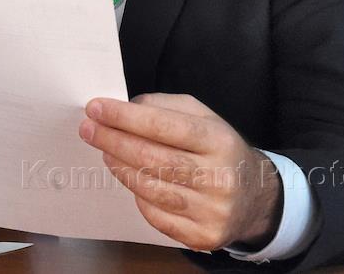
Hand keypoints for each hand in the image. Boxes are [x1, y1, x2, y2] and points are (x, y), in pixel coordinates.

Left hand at [79, 93, 282, 250]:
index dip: (125, 117)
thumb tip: (126, 107)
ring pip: (149, 188)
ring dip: (118, 166)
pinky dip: (137, 195)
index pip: (163, 126)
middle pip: (151, 158)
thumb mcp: (202, 116)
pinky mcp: (202, 237)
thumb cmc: (218, 149)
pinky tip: (130, 178)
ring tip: (104, 150)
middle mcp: (219, 178)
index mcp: (220, 141)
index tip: (96, 108)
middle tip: (88, 128)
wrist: (255, 196)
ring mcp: (211, 211)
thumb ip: (164, 106)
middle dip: (113, 139)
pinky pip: (155, 215)